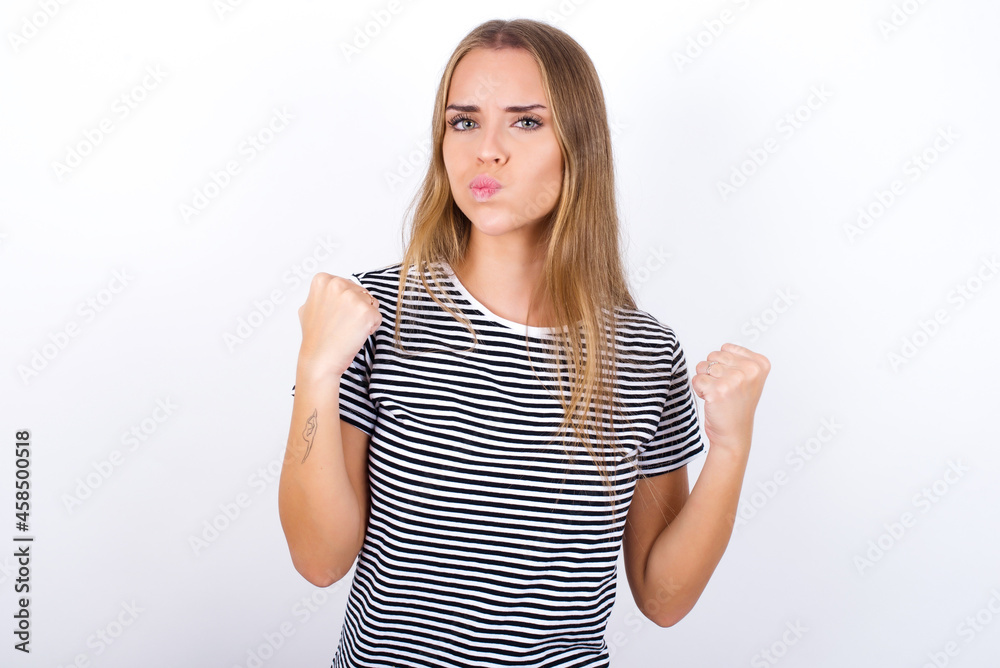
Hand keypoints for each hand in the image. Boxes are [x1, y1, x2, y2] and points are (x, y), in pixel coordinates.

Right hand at [296, 273, 380, 383]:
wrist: (320, 359)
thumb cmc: (315, 338)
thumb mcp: (309, 307)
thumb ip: (322, 294)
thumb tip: (332, 291)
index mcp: (323, 280)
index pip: (348, 285)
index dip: (345, 303)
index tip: (335, 315)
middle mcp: (337, 284)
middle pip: (361, 293)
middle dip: (356, 309)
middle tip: (341, 324)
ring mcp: (353, 297)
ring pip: (371, 304)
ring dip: (364, 318)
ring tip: (348, 329)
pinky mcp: (366, 311)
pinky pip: (377, 317)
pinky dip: (370, 327)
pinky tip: (355, 335)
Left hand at [691, 343, 769, 458]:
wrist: (733, 434)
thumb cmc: (737, 406)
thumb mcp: (749, 378)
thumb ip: (739, 359)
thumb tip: (723, 347)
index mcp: (760, 363)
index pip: (725, 348)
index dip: (723, 365)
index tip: (734, 381)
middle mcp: (750, 370)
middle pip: (713, 356)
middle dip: (712, 372)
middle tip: (724, 390)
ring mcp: (734, 380)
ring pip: (702, 366)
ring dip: (705, 381)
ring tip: (718, 394)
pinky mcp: (718, 390)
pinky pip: (696, 379)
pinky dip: (699, 390)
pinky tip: (712, 400)